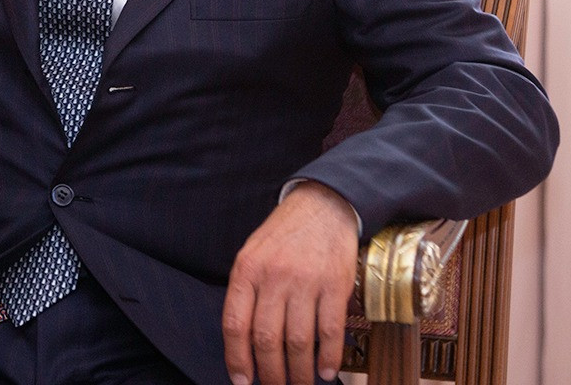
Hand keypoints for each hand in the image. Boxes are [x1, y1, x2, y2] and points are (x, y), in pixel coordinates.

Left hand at [222, 181, 358, 384]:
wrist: (324, 204)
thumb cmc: (285, 234)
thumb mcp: (253, 254)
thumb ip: (246, 293)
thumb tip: (243, 343)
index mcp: (247, 270)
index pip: (235, 325)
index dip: (237, 360)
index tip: (242, 381)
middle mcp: (274, 276)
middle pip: (266, 339)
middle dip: (270, 374)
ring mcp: (306, 280)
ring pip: (298, 341)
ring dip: (299, 373)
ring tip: (302, 384)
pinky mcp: (335, 284)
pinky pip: (330, 330)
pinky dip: (329, 357)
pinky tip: (327, 370)